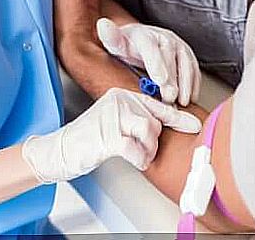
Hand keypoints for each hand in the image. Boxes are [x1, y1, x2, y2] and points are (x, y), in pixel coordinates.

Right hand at [22, 88, 201, 183]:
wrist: (60, 150)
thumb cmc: (89, 138)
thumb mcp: (114, 122)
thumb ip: (136, 119)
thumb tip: (165, 125)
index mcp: (120, 95)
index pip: (156, 104)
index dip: (178, 117)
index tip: (194, 125)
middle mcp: (117, 101)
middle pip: (155, 120)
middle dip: (154, 141)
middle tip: (143, 151)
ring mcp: (112, 117)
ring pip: (150, 130)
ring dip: (148, 149)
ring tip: (138, 155)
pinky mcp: (108, 136)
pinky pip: (137, 148)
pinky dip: (139, 158)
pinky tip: (133, 159)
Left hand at [97, 18, 200, 106]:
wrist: (138, 41)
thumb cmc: (125, 46)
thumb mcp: (114, 43)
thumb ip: (110, 37)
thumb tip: (103, 24)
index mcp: (144, 35)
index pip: (151, 48)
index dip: (157, 64)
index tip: (160, 81)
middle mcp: (164, 37)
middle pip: (171, 57)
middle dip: (172, 79)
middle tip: (170, 98)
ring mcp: (178, 45)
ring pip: (186, 62)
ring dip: (186, 83)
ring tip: (182, 101)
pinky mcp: (186, 55)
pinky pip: (194, 68)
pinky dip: (194, 83)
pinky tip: (190, 97)